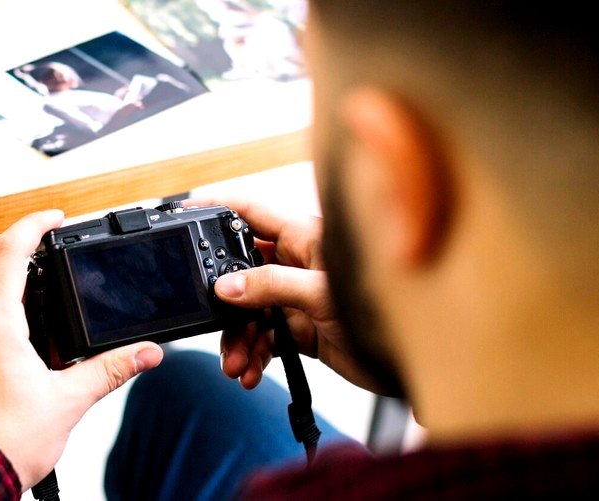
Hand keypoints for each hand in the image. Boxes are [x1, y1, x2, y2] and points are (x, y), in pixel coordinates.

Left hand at [0, 210, 163, 488]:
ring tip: (25, 377)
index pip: (10, 249)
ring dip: (3, 336)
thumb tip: (146, 353)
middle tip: (51, 345)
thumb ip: (109, 369)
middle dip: (29, 309)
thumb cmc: (2, 444)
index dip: (34, 225)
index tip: (53, 218)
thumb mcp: (67, 402)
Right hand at [185, 197, 386, 393]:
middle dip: (224, 298)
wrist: (412, 365)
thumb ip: (271, 286)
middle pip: (242, 269)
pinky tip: (250, 372)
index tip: (185, 209)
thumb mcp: (322, 293)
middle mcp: (298, 263)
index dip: (217, 206)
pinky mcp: (302, 330)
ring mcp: (298, 297)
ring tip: (236, 363)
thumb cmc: (390, 312)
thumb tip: (227, 286)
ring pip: (249, 311)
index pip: (252, 212)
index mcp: (306, 236)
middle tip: (210, 318)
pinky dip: (254, 355)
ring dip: (237, 338)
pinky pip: (264, 339)